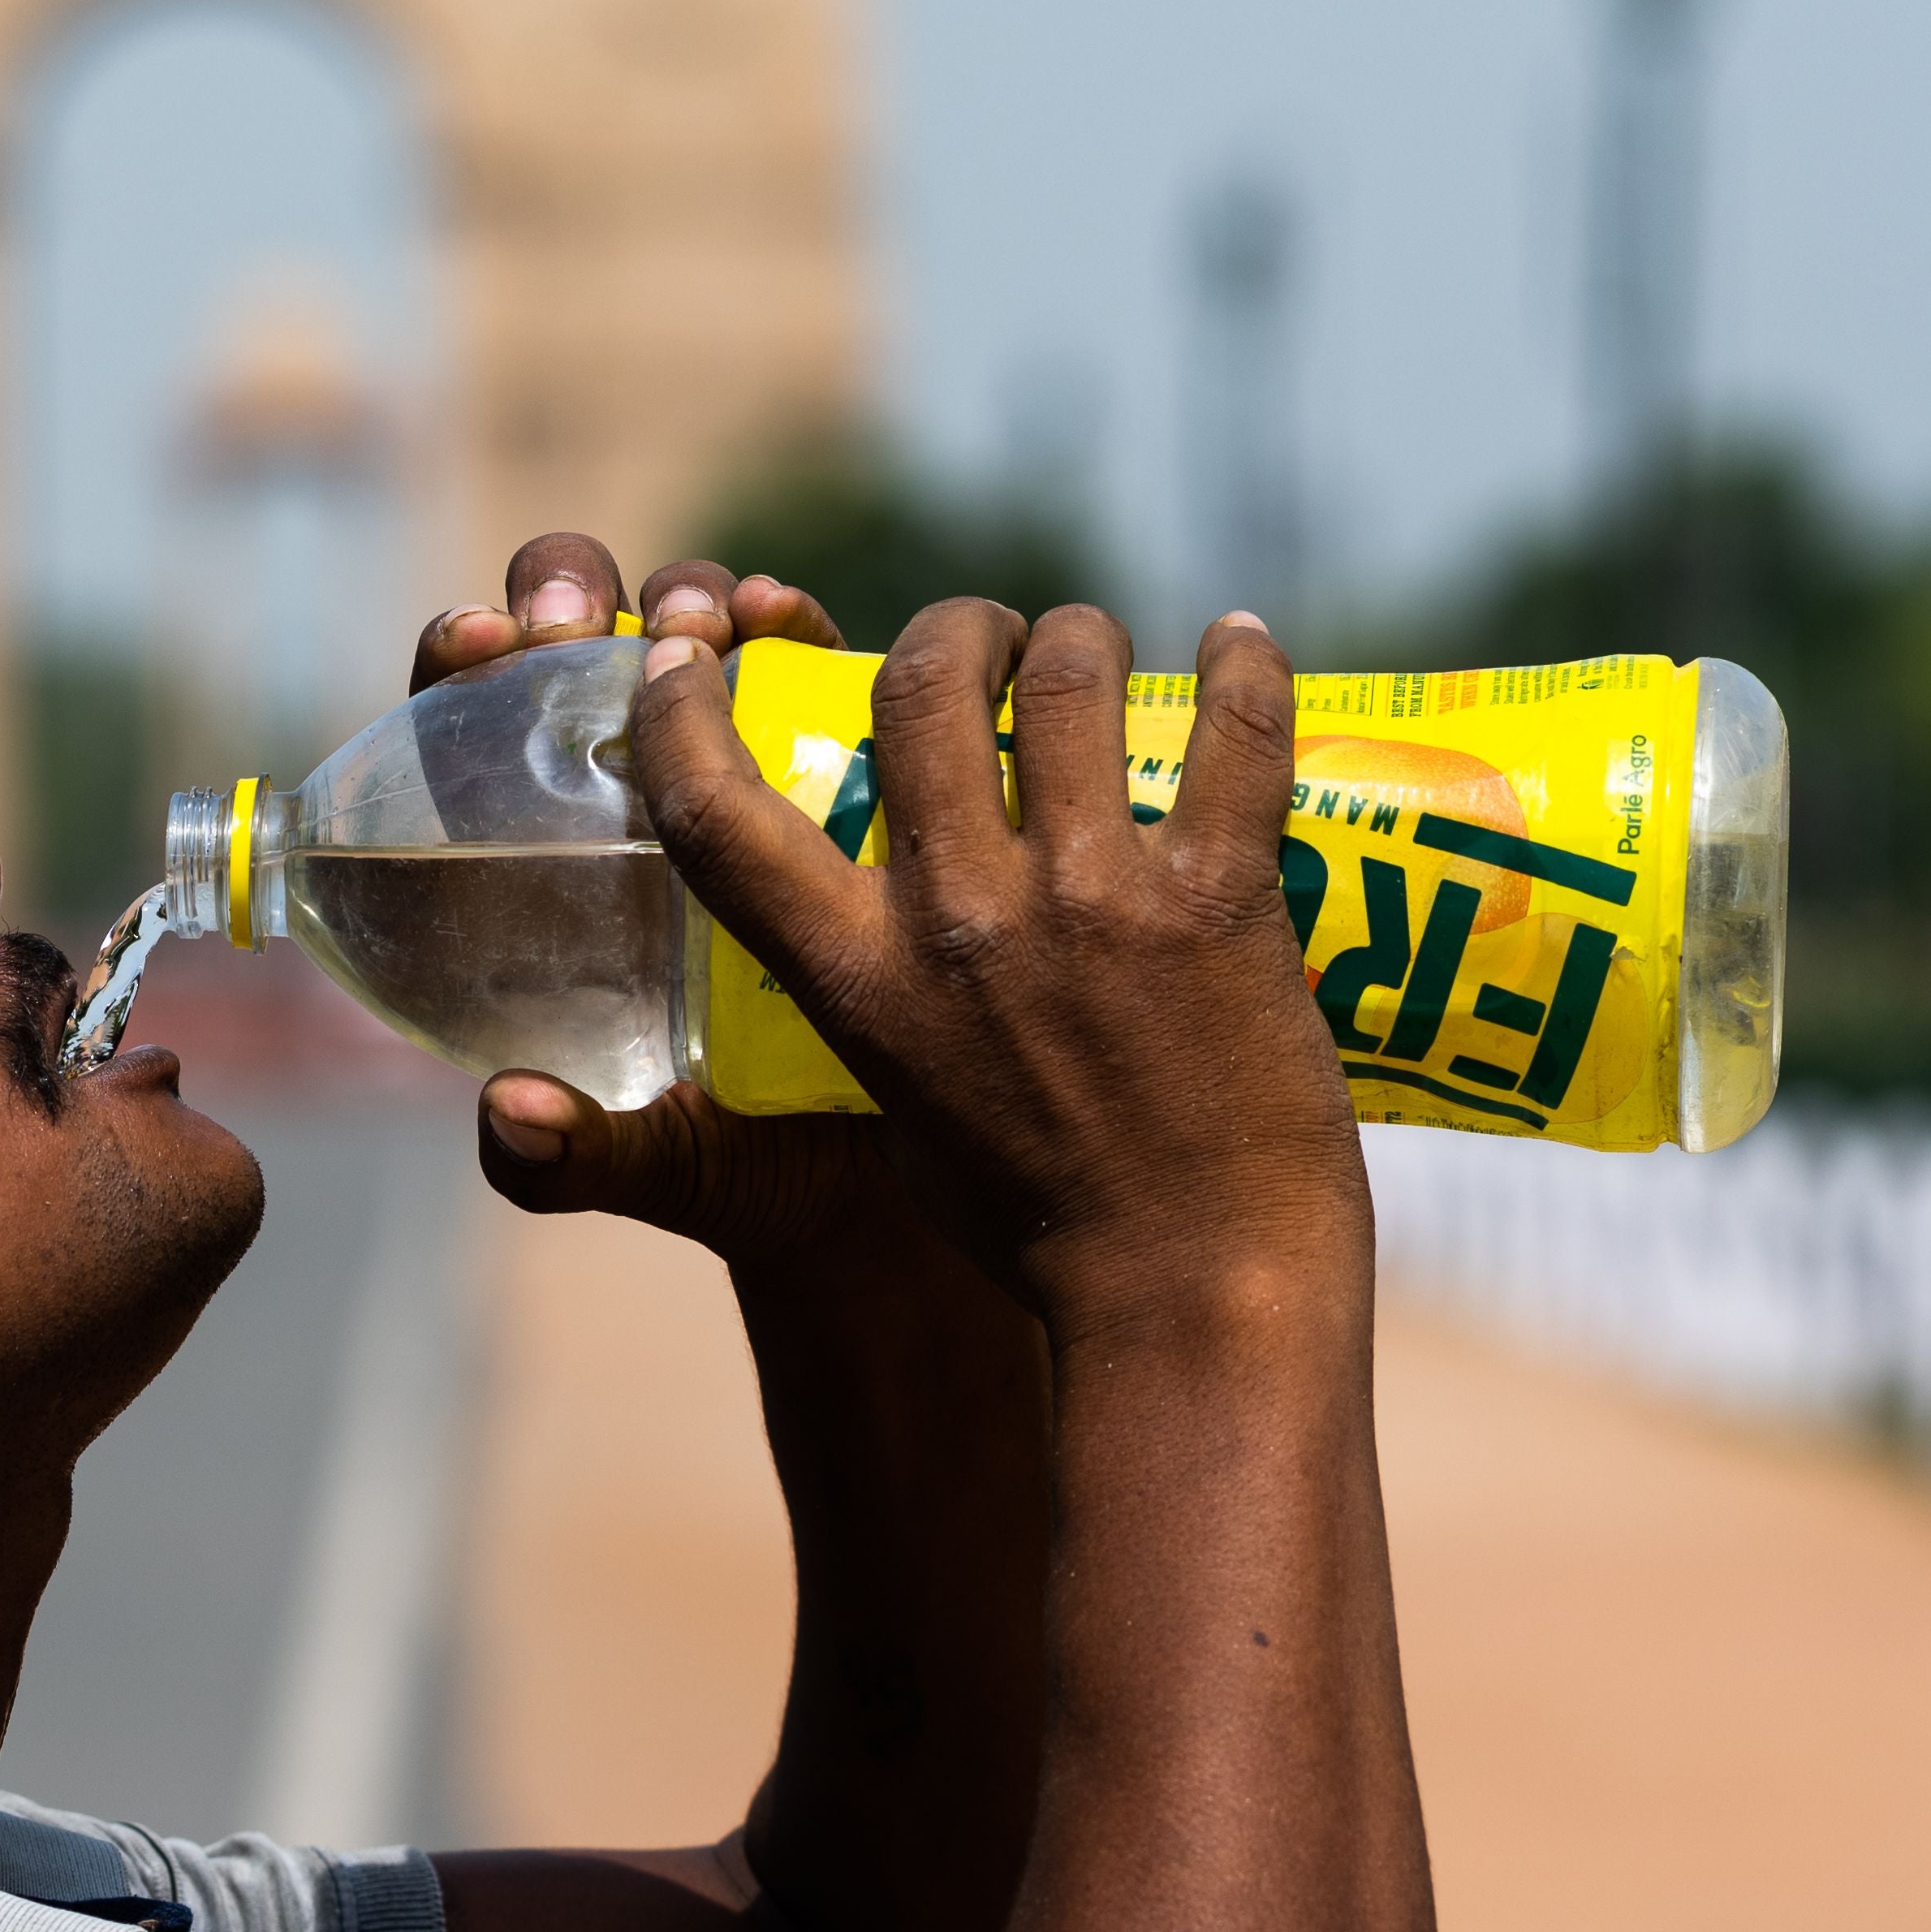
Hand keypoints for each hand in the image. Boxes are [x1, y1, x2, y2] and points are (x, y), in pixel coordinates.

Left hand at [414, 535, 952, 1271]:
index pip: (466, 740)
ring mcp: (734, 769)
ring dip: (682, 598)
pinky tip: (787, 615)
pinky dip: (787, 621)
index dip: (454, 672)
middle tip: (580, 626)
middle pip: (566, 652)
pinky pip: (801, 665)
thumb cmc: (760, 1165)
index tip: (474, 647)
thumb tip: (507, 1112)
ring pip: (683, 636)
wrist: (912, 1173)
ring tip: (704, 618)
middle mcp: (629, 801)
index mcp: (548, 878)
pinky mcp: (834, 760)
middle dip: (564, 598)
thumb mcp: (668, 1167)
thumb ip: (574, 1161)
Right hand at [622, 593, 1366, 1328]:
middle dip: (954, 632)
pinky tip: (1241, 643)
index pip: (720, 815)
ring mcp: (1092, 904)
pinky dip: (1245, 668)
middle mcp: (961, 925)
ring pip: (1071, 678)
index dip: (685, 713)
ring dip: (1082, 636)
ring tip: (1099, 647)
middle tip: (989, 641)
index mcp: (861, 981)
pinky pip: (1233, 734)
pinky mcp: (1218, 903)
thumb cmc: (1040, 1228)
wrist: (1195, 1300)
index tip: (691, 654)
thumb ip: (874, 1001)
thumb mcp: (899, 1112)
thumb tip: (870, 915)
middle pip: (918, 686)